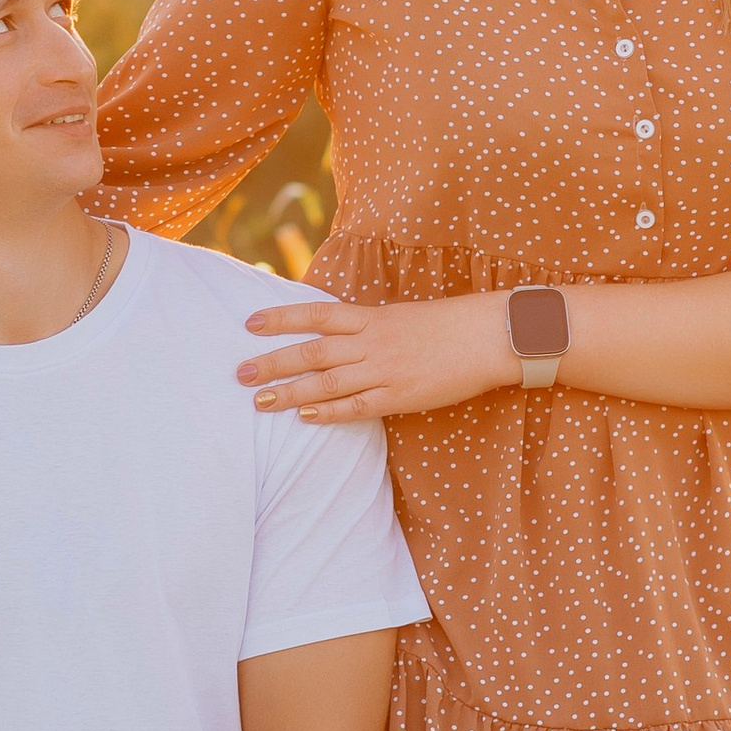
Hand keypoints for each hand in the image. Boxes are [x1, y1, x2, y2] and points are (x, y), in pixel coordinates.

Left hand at [237, 291, 515, 425]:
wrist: (490, 336)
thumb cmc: (451, 324)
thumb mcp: (404, 315)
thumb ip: (372, 327)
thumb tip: (342, 335)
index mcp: (373, 317)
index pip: (316, 315)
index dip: (282, 319)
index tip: (250, 323)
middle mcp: (372, 342)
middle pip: (312, 352)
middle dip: (273, 362)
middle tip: (240, 373)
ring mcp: (384, 370)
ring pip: (326, 382)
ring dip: (290, 391)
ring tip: (260, 401)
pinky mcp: (400, 396)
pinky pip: (356, 406)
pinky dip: (328, 411)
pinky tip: (305, 416)